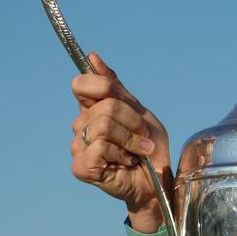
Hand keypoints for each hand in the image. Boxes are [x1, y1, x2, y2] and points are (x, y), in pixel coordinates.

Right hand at [69, 52, 171, 218]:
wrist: (158, 179)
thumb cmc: (149, 147)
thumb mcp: (139, 111)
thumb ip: (115, 87)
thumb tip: (92, 56)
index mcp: (92, 110)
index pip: (82, 83)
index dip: (102, 86)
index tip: (122, 99)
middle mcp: (80, 126)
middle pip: (104, 105)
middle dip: (132, 121)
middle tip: (141, 137)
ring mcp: (78, 147)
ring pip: (103, 125)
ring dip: (130, 140)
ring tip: (136, 152)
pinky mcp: (81, 166)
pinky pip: (100, 147)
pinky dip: (122, 154)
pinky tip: (126, 163)